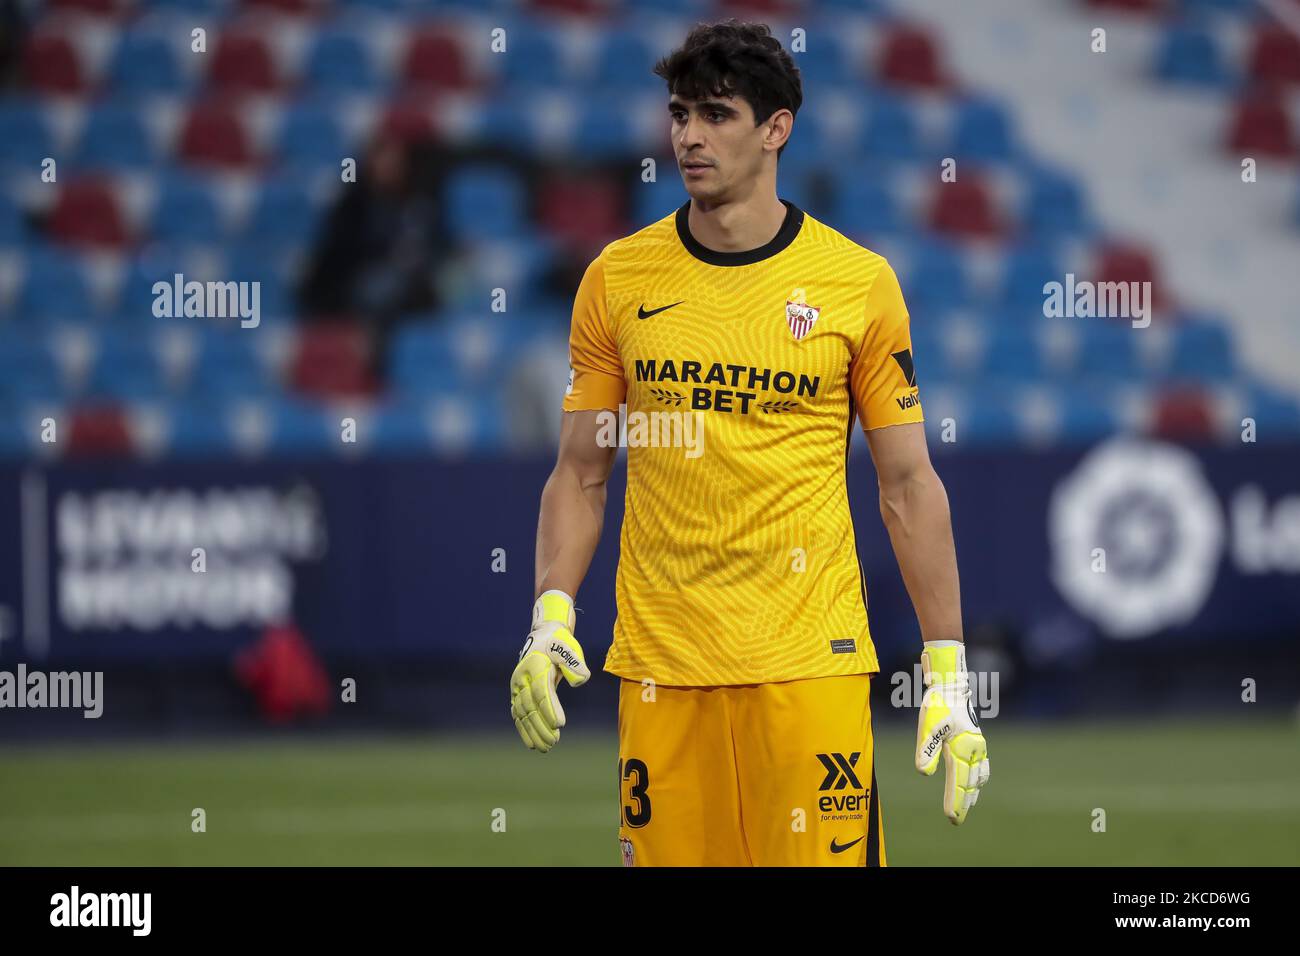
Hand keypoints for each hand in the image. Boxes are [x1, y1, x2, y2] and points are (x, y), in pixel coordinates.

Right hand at [510, 590, 590, 752]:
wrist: (544, 637)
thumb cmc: (560, 643)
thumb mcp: (569, 647)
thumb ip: (574, 662)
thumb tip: (580, 679)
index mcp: (535, 664)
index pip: (541, 690)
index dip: (550, 708)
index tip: (560, 724)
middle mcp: (522, 677)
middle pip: (531, 705)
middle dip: (542, 725)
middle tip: (555, 741)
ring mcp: (517, 687)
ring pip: (523, 713)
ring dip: (534, 732)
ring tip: (547, 747)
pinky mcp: (516, 695)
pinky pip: (518, 715)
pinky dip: (524, 731)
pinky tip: (533, 745)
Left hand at [914, 640, 989, 824]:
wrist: (950, 685)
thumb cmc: (937, 705)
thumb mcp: (927, 726)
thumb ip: (927, 749)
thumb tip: (924, 772)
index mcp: (962, 748)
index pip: (958, 781)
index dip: (954, 800)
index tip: (951, 817)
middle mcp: (974, 749)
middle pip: (970, 782)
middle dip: (963, 801)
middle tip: (957, 820)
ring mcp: (977, 745)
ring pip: (978, 774)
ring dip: (973, 790)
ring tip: (968, 804)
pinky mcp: (976, 740)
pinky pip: (982, 764)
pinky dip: (979, 776)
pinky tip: (977, 781)